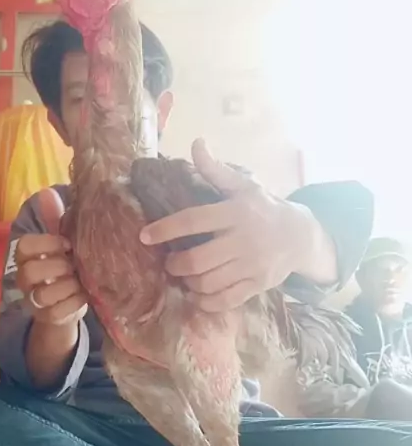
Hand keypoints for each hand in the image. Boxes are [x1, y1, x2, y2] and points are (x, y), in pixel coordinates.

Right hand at [15, 189, 87, 326]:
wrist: (67, 303)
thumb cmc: (63, 267)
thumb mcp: (60, 243)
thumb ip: (54, 220)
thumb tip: (47, 192)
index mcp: (25, 257)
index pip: (24, 246)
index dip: (48, 244)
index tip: (68, 244)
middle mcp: (24, 279)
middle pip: (32, 271)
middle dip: (59, 267)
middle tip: (74, 265)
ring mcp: (34, 300)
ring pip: (44, 294)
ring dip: (68, 286)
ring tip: (79, 281)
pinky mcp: (47, 318)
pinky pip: (60, 311)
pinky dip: (76, 301)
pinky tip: (83, 295)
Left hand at [140, 139, 330, 311]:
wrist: (301, 236)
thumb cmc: (264, 208)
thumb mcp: (243, 186)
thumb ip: (216, 170)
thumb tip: (196, 144)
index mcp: (235, 212)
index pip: (193, 220)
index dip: (166, 229)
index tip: (144, 236)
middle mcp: (244, 240)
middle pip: (198, 260)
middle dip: (175, 264)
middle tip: (169, 262)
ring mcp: (252, 265)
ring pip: (208, 282)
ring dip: (188, 283)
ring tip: (184, 276)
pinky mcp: (257, 286)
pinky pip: (225, 301)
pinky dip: (205, 302)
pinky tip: (198, 294)